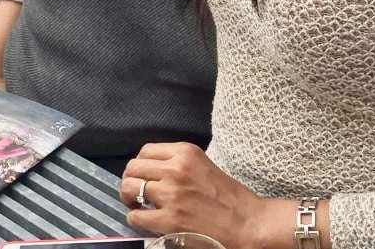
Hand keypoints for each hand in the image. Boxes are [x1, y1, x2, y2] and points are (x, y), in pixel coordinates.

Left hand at [119, 142, 260, 248]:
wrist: (246, 223)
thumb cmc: (229, 196)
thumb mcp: (203, 164)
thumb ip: (178, 162)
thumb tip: (153, 169)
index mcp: (185, 152)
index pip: (145, 151)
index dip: (139, 164)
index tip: (142, 174)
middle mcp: (175, 169)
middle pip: (133, 167)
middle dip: (130, 179)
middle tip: (134, 191)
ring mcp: (171, 194)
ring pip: (129, 188)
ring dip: (129, 198)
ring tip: (136, 204)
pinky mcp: (170, 219)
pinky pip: (136, 215)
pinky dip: (135, 218)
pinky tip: (144, 220)